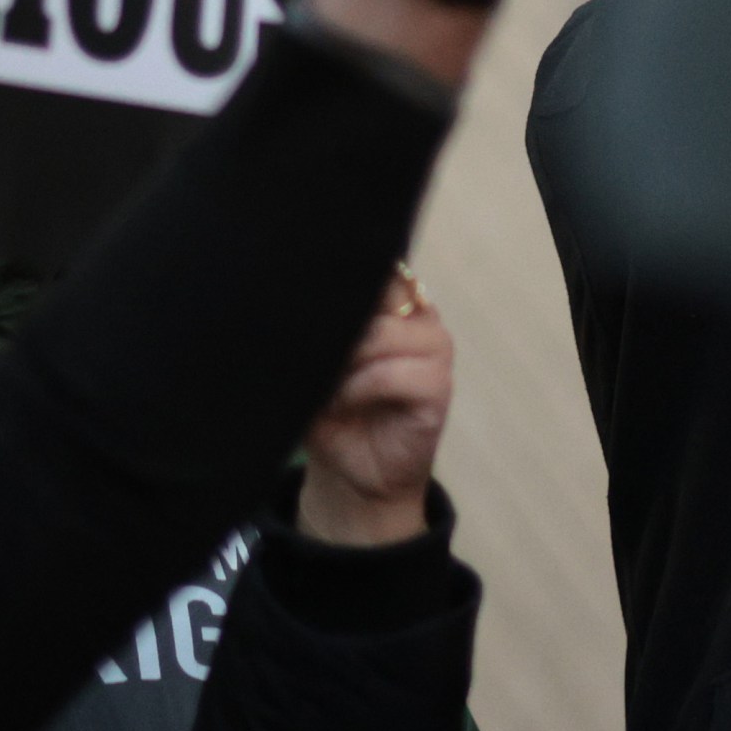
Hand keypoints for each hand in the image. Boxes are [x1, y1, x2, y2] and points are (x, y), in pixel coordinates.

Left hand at [298, 274, 452, 546]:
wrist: (350, 470)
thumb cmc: (325, 407)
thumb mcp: (310, 360)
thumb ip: (312, 327)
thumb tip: (291, 301)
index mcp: (385, 296)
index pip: (371, 259)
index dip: (339, 273)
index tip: (303, 294)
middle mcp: (414, 312)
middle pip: (378, 288)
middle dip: (337, 321)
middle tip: (310, 350)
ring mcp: (433, 347)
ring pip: (386, 332)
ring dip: (348, 357)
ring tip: (324, 383)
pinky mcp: (440, 387)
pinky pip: (400, 373)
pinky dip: (363, 386)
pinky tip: (341, 401)